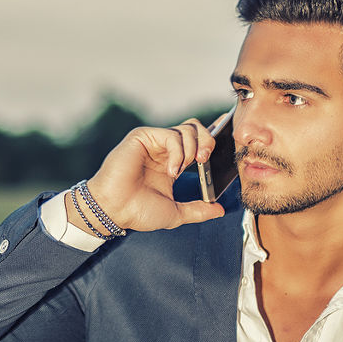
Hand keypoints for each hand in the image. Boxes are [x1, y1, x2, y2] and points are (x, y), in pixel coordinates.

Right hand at [81, 116, 226, 232]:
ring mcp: (154, 142)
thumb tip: (219, 211)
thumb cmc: (138, 211)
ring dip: (191, 150)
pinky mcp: (143, 136)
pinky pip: (171, 135)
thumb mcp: (175, 213)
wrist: (114, 210)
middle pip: (196, 129)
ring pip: (187, 129)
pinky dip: (177, 152)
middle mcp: (165, 150)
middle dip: (208, 141)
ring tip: (180, 170)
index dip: (214, 133)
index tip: (228, 128)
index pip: (198, 141)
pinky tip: (170, 170)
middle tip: (204, 160)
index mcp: (173, 163)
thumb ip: (198, 210)